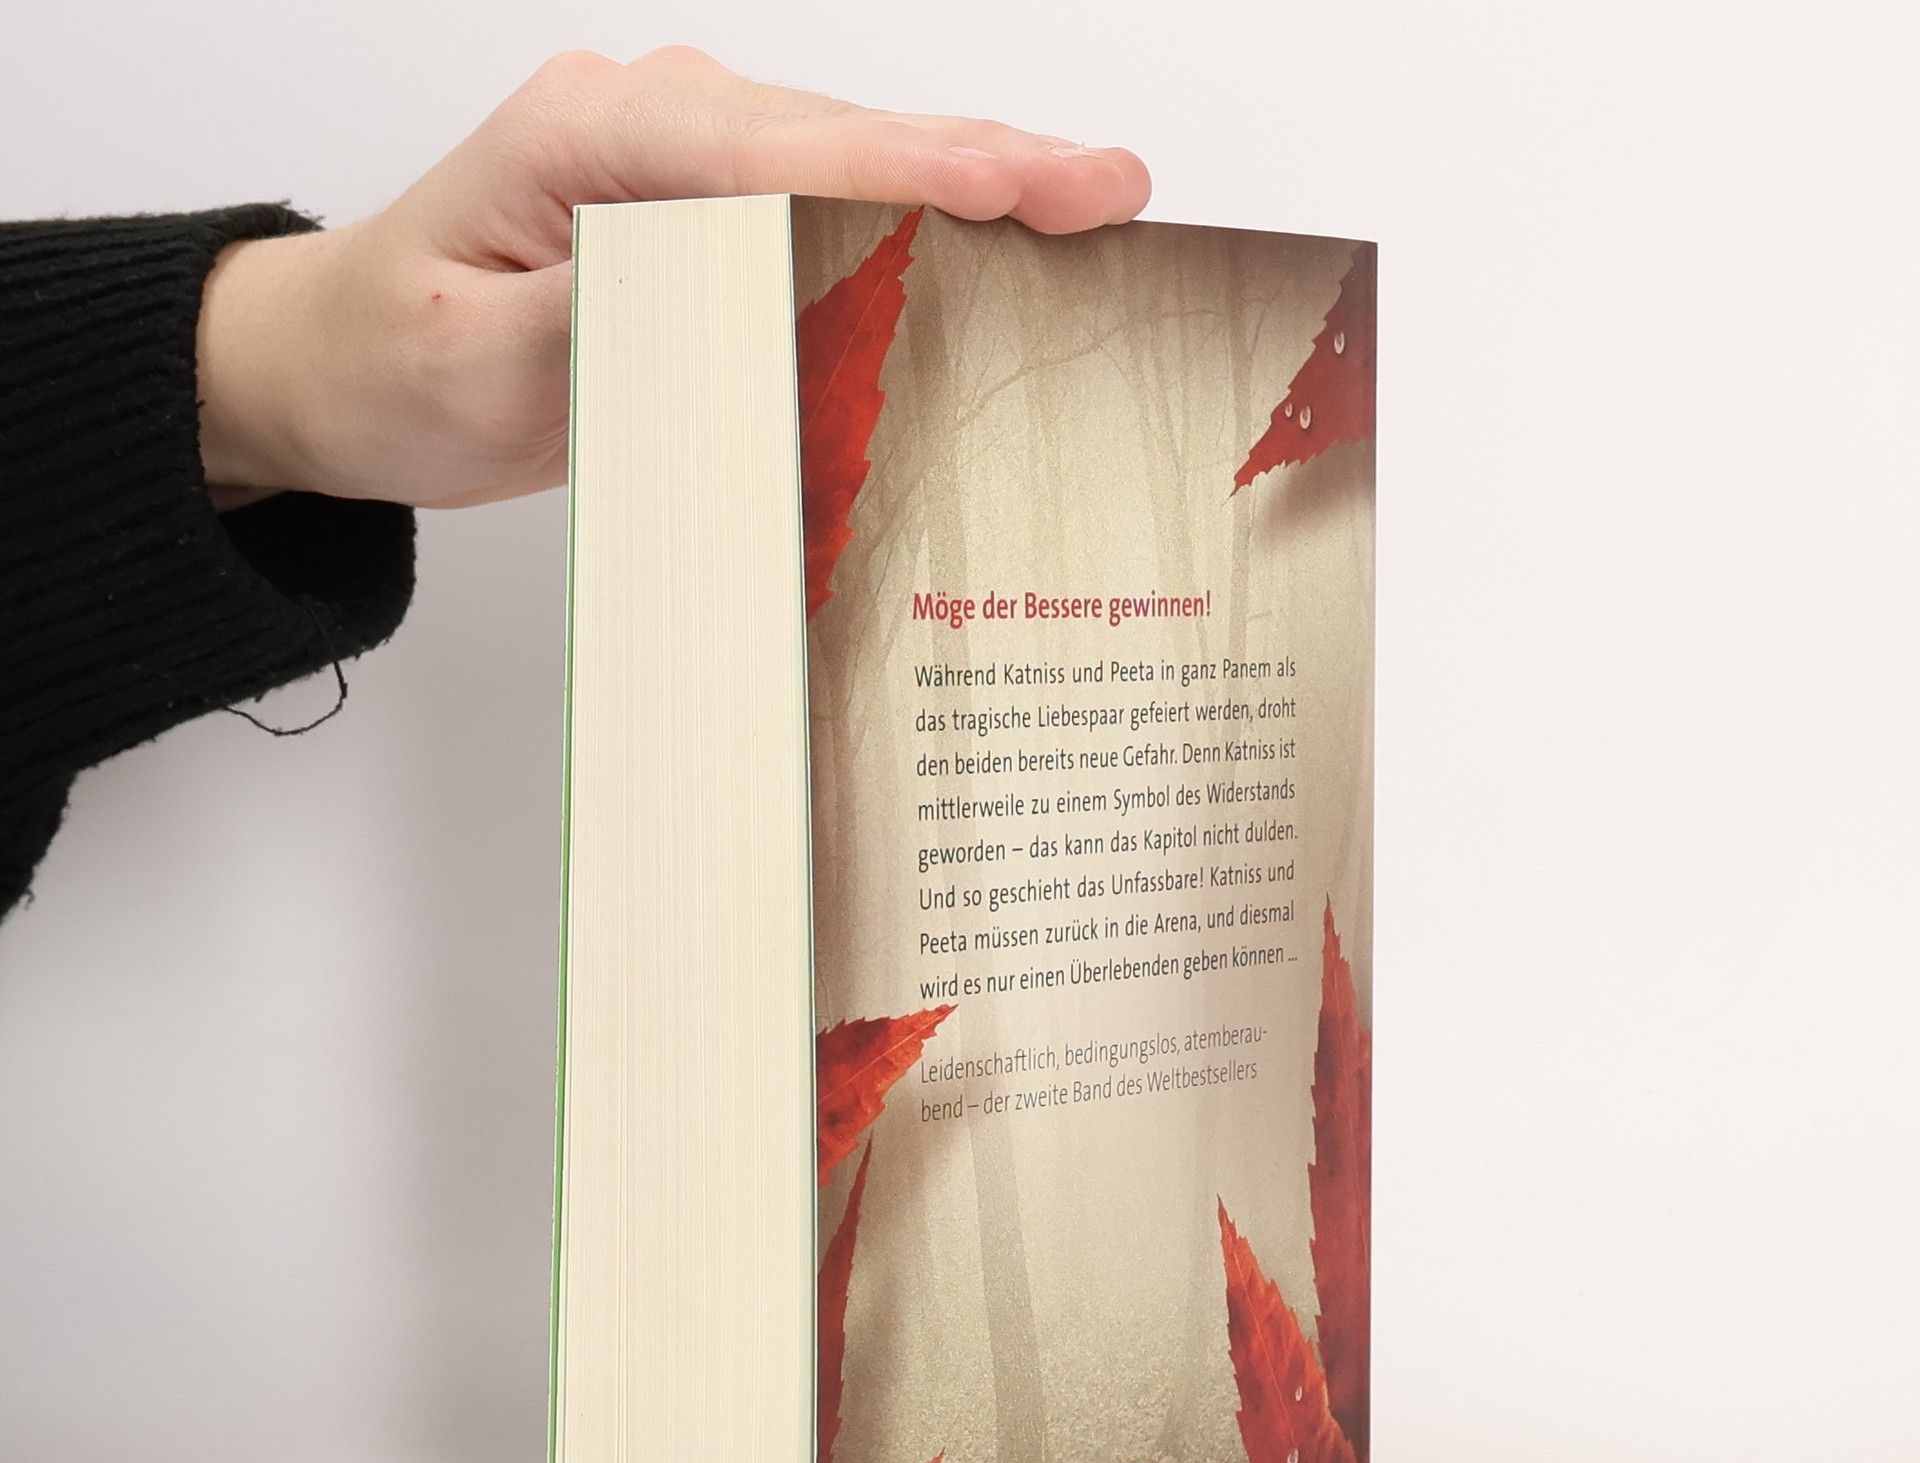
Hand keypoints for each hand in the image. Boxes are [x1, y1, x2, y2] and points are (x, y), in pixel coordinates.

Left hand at [196, 46, 1151, 509]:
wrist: (342, 368)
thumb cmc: (394, 360)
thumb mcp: (474, 362)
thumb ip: (604, 316)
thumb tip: (737, 290)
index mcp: (590, 135)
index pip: (785, 147)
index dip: (923, 164)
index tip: (1037, 184)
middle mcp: (650, 125)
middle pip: (847, 138)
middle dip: (987, 167)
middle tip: (1114, 198)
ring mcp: (685, 168)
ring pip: (853, 166)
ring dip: (971, 194)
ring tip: (1090, 216)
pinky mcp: (705, 223)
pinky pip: (828, 214)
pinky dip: (917, 232)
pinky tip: (996, 252)